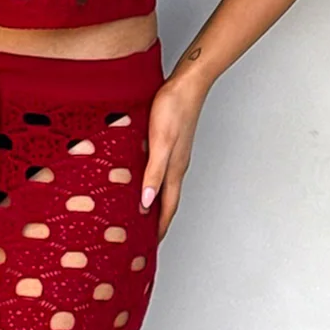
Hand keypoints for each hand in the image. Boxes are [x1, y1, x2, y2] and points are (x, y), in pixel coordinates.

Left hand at [139, 73, 204, 241]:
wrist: (188, 83)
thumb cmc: (173, 109)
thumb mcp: (160, 143)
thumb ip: (154, 173)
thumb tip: (147, 203)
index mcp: (174, 170)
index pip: (167, 208)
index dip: (159, 228)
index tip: (150, 246)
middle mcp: (176, 166)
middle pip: (168, 201)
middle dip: (157, 222)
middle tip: (143, 238)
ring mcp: (175, 155)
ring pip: (165, 187)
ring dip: (155, 203)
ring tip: (141, 215)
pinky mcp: (171, 143)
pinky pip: (161, 171)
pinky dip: (153, 183)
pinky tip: (143, 180)